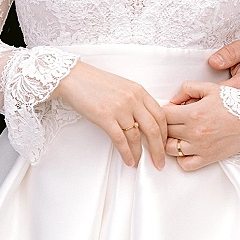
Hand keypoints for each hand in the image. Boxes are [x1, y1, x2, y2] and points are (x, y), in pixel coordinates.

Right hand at [52, 61, 166, 168]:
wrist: (74, 77)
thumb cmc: (96, 82)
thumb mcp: (123, 86)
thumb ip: (136, 100)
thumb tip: (145, 121)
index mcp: (139, 91)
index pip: (160, 115)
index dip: (165, 133)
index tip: (164, 144)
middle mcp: (132, 99)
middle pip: (153, 128)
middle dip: (158, 149)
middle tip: (159, 162)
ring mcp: (119, 108)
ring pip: (137, 136)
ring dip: (140, 153)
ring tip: (140, 162)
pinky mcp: (105, 117)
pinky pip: (120, 140)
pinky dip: (126, 153)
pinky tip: (128, 160)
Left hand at [164, 81, 239, 169]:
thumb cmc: (234, 103)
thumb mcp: (210, 89)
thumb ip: (188, 88)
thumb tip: (173, 99)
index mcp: (193, 113)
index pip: (164, 115)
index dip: (162, 111)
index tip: (168, 110)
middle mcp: (194, 132)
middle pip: (165, 131)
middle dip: (164, 125)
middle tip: (170, 122)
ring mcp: (200, 147)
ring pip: (170, 149)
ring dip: (169, 141)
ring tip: (175, 135)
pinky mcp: (208, 158)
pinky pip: (186, 164)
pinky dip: (181, 158)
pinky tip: (185, 149)